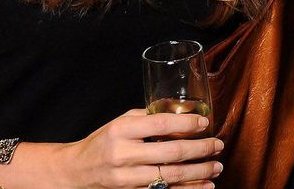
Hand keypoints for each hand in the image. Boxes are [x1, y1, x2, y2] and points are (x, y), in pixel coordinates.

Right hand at [53, 109, 222, 187]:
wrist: (75, 172)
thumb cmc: (103, 142)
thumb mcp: (121, 122)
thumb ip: (149, 117)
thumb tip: (184, 112)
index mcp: (121, 131)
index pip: (159, 124)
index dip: (186, 123)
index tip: (205, 123)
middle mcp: (123, 155)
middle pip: (170, 153)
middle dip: (200, 150)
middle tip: (218, 145)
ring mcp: (125, 178)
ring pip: (169, 177)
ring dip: (198, 173)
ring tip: (217, 167)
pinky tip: (203, 187)